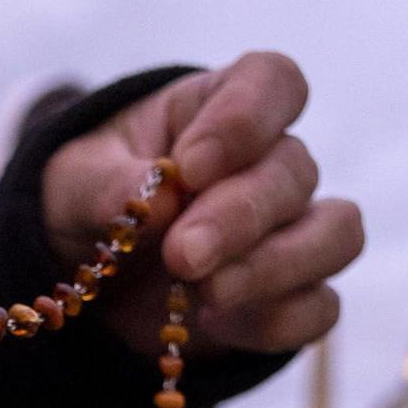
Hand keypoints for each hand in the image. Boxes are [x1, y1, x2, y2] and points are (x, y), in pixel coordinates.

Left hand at [41, 53, 364, 354]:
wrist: (87, 271)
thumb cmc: (89, 199)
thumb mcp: (72, 181)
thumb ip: (106, 183)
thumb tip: (157, 200)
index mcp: (218, 106)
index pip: (271, 83)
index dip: (244, 120)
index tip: (190, 166)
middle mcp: (269, 161)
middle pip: (295, 170)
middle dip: (239, 217)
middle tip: (182, 256)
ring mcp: (293, 229)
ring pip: (334, 235)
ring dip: (273, 268)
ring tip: (204, 294)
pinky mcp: (295, 295)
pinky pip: (321, 307)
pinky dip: (276, 321)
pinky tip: (215, 324)